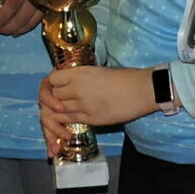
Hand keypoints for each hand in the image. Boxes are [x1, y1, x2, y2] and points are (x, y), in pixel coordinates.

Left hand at [38, 64, 155, 150]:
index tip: (57, 86)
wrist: (142, 91)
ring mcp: (84, 105)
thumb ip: (80, 76)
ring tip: (62, 112)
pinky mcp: (91, 119)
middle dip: (52, 100)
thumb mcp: (98, 70)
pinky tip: (67, 122)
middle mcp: (78, 89)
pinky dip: (65, 123)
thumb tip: (68, 81)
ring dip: (58, 113)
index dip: (52, 84)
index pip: (52, 80)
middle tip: (58, 101)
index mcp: (80, 73)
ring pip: (59, 111)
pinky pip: (70, 121)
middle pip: (52, 97)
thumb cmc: (124, 77)